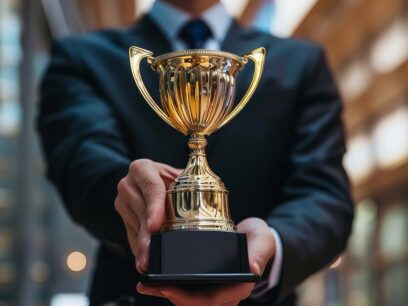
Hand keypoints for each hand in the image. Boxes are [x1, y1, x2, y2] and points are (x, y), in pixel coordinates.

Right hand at [114, 159, 180, 272]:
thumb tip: (210, 198)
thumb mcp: (177, 175)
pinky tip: (143, 260)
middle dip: (148, 235)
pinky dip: (139, 248)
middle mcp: (128, 184)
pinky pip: (131, 235)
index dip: (155, 208)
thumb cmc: (169, 178)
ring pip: (136, 227)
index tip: (155, 226)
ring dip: (143, 245)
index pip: (151, 188)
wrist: (147, 180)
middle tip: (151, 255)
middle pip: (142, 212)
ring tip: (148, 262)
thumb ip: (189, 182)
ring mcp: (122, 201)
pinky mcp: (122, 216)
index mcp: (142, 169)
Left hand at [137, 218, 275, 305]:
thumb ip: (259, 253)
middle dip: (169, 296)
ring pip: (187, 299)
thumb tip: (253, 270)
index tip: (167, 287)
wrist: (256, 239)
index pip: (211, 300)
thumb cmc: (259, 240)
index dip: (187, 298)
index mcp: (237, 287)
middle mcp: (224, 293)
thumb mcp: (262, 241)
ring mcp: (214, 290)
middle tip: (146, 285)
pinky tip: (154, 280)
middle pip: (193, 303)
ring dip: (165, 293)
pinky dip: (169, 286)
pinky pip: (186, 290)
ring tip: (145, 283)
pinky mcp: (206, 283)